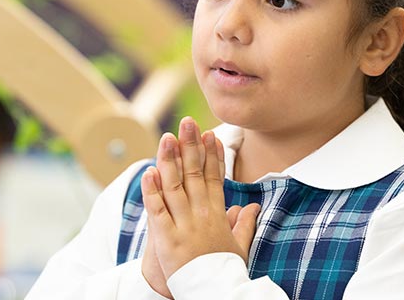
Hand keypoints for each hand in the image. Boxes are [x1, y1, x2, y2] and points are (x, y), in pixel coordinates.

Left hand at [141, 117, 260, 278]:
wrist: (215, 295)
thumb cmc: (225, 273)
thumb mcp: (239, 246)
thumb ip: (245, 224)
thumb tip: (255, 207)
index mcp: (218, 214)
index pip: (214, 177)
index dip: (210, 154)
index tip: (209, 134)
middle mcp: (201, 215)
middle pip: (194, 174)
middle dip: (190, 146)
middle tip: (186, 122)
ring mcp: (183, 226)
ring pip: (174, 186)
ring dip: (169, 160)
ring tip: (166, 137)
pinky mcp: (167, 239)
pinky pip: (157, 211)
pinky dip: (151, 191)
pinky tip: (148, 172)